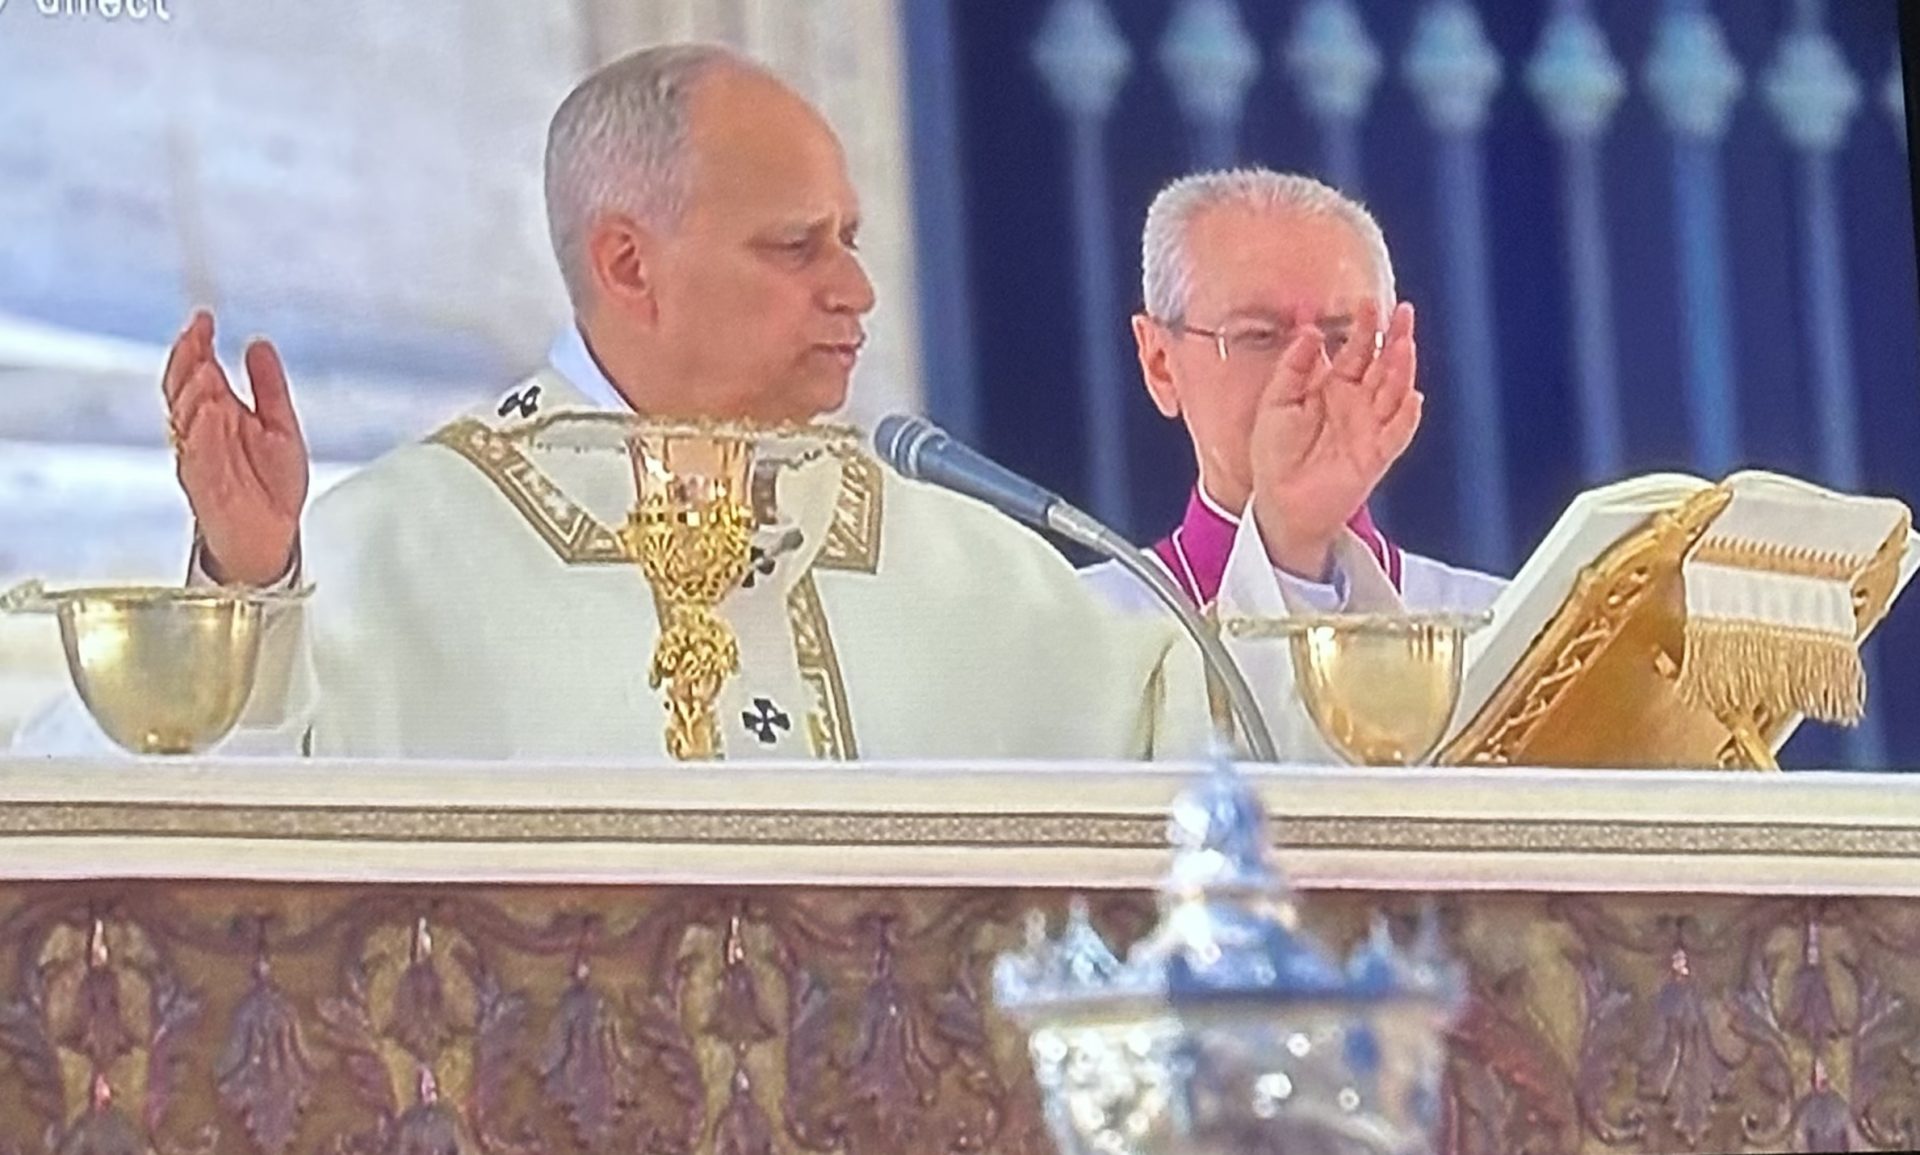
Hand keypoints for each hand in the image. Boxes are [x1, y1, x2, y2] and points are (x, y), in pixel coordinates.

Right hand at [163, 311, 309, 585]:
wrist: (273, 535)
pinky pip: (198, 455)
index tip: (203, 318)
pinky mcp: (205, 483)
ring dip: (193, 391)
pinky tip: (210, 412)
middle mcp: (205, 431)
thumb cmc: (271, 485)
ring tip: (205, 367)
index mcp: (220, 413)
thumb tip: (258, 344)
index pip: (197, 370)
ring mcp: (201, 455)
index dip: (196, 343)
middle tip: (197, 335)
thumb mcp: (280, 425)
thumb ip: (268, 386)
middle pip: (184, 388)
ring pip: (186, 417)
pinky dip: (203, 433)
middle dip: (188, 360)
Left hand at [1247, 299, 1421, 579]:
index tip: (1367, 303)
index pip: (1356, 349)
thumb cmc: (1276, 454)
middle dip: (1395, 338)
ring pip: (1395, 391)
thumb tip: (1311, 329)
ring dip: (1402, 369)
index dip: (1363, 327)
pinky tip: (1412, 397)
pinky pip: (1398, 433)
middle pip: (1383, 364)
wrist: (1279, 500)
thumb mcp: (1276, 401)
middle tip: (1403, 312)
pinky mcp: (1377, 455)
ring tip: (1405, 345)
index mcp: (1334, 386)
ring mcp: (1371, 427)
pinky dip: (1407, 416)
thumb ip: (1294, 365)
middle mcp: (1358, 403)